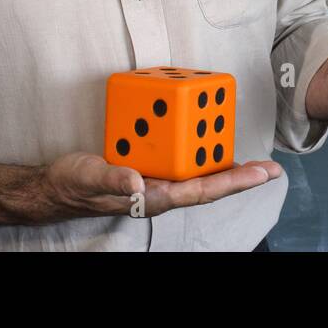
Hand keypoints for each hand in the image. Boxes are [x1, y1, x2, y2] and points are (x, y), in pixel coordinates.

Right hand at [43, 152, 282, 217]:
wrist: (55, 184)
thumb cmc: (74, 185)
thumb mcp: (91, 179)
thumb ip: (114, 180)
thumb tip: (139, 182)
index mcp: (154, 195)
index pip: (203, 190)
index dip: (235, 182)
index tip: (264, 175)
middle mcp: (161, 186)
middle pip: (209, 181)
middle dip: (240, 176)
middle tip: (272, 167)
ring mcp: (157, 175)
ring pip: (197, 168)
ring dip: (222, 160)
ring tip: (253, 157)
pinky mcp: (148, 161)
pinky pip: (177, 152)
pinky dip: (195, 143)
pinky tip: (205, 131)